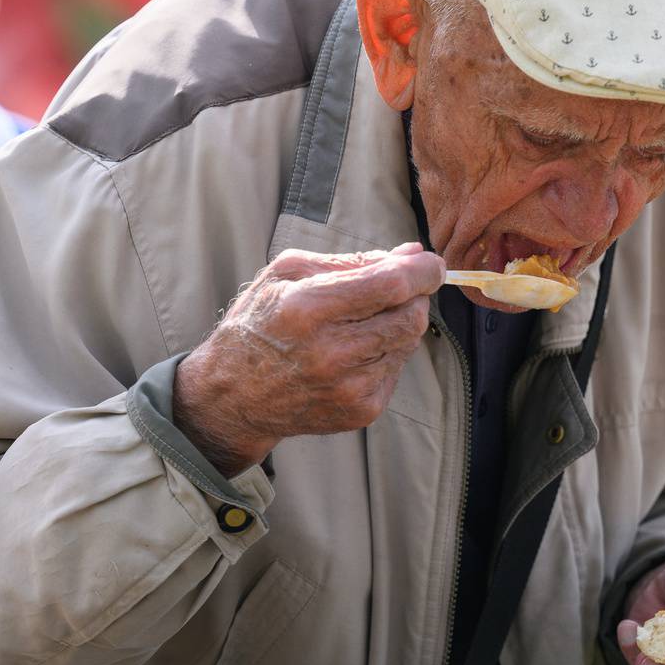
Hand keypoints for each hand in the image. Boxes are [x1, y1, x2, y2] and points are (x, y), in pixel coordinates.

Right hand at [173, 242, 443, 474]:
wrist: (234, 396)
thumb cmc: (259, 324)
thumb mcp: (287, 273)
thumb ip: (352, 260)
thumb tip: (412, 253)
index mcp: (307, 308)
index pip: (391, 285)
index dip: (422, 270)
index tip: (430, 262)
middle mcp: (330, 353)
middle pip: (411, 316)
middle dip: (416, 295)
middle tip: (397, 289)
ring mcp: (348, 387)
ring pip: (409, 342)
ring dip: (400, 323)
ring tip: (364, 321)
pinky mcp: (360, 411)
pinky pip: (397, 369)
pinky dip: (387, 353)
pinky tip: (354, 352)